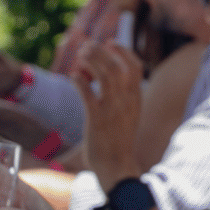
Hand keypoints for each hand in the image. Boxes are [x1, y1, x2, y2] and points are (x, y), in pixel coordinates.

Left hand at [75, 42, 146, 190]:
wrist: (117, 166)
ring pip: (104, 75)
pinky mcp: (97, 120)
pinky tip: (73, 77)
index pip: (136, 67)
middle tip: (87, 46)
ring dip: (90, 61)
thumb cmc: (119, 140)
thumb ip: (124, 96)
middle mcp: (127, 101)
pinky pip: (87, 94)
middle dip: (101, 51)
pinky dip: (79, 82)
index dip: (123, 51)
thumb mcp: (129, 114)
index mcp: (136, 99)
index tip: (110, 42)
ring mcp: (113, 110)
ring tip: (80, 56)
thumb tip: (108, 75)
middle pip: (117, 66)